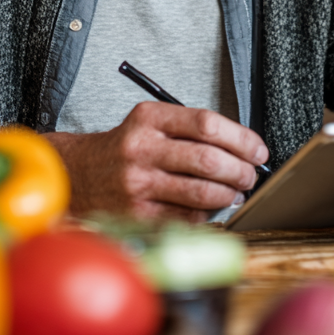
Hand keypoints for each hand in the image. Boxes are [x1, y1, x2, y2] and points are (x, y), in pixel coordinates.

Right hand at [43, 101, 268, 221]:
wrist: (76, 173)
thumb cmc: (124, 148)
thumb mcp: (150, 123)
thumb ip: (191, 129)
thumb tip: (243, 148)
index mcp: (149, 118)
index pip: (206, 123)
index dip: (241, 138)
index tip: (258, 149)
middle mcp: (142, 148)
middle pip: (209, 159)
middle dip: (241, 170)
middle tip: (250, 175)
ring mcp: (139, 183)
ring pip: (202, 192)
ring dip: (230, 195)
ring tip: (237, 192)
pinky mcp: (138, 214)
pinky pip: (188, 216)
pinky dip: (208, 213)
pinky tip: (212, 207)